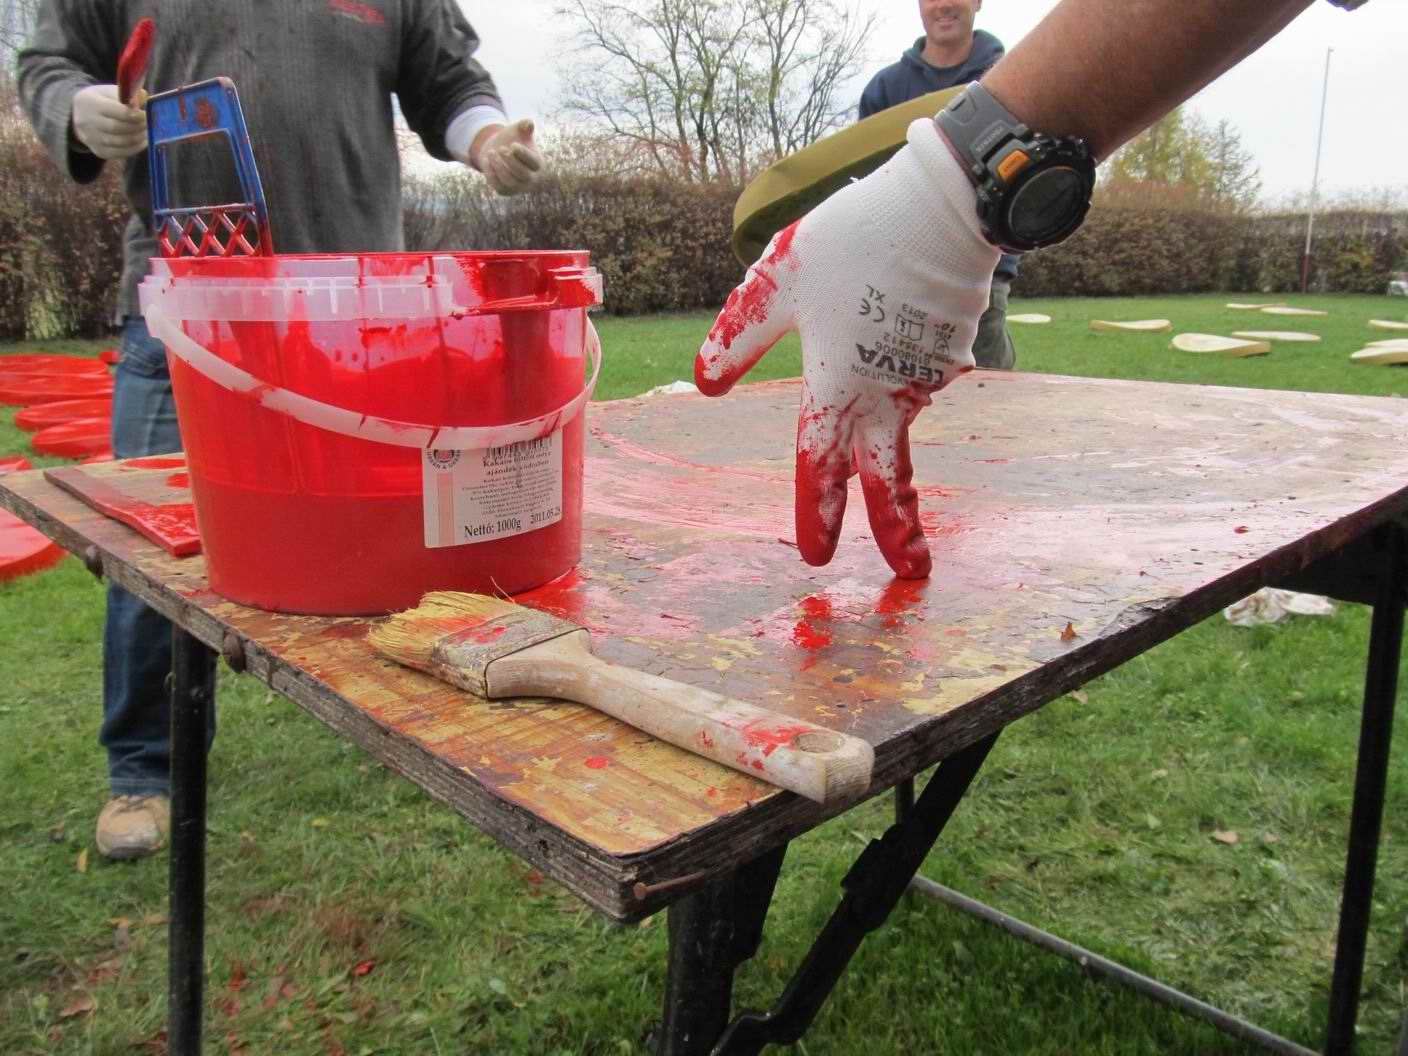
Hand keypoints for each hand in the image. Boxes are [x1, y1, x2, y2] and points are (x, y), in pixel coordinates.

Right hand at [71, 83, 146, 159]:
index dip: (134, 114)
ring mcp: (92, 139)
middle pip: (117, 128)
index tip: (146, 114)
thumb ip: (127, 94)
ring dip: (138, 138)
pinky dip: (135, 148)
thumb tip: (144, 97)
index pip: (115, 111)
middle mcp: (88, 122)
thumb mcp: (110, 91)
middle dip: (137, 127)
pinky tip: (142, 141)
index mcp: (90, 103)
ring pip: (120, 142)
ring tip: (147, 132)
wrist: (79, 114)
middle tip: (149, 124)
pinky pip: (120, 153)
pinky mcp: (98, 151)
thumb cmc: (101, 100)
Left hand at [476, 118, 542, 195]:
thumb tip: (529, 123)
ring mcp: (519, 187)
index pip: (534, 163)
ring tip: (490, 152)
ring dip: (498, 166)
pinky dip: (491, 173)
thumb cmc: (512, 139)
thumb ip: (524, 125)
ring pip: (509, 181)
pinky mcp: (505, 191)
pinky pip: (498, 185)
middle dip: (510, 162)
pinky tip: (486, 160)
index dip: (524, 155)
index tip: (512, 145)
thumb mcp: (518, 130)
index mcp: (538, 164)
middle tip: (500, 149)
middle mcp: (532, 179)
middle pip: (523, 174)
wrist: (498, 151)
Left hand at [695, 118, 999, 578]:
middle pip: (891, 478)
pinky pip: (917, 370)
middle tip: (909, 574)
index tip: (814, 557)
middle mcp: (888, 394)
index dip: (815, 513)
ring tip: (873, 333)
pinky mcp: (953, 351)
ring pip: (899, 412)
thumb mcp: (779, 279)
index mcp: (838, 384)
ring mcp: (927, 376)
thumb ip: (740, 335)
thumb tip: (703, 384)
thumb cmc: (855, 239)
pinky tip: (898, 310)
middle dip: (898, 530)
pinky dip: (902, 360)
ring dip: (888, 416)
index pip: (819, 464)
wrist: (948, 205)